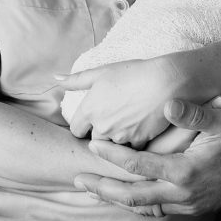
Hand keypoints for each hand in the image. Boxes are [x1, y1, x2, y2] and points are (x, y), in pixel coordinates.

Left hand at [55, 57, 189, 147]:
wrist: (165, 81)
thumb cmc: (134, 73)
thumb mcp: (102, 72)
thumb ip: (76, 79)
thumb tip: (55, 78)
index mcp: (89, 109)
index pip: (76, 130)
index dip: (84, 126)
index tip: (94, 120)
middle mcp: (101, 126)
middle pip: (94, 141)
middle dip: (102, 135)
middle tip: (116, 121)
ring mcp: (120, 136)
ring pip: (113, 147)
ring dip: (118, 139)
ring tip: (130, 122)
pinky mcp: (138, 142)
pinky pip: (132, 149)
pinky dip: (136, 142)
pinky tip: (142, 128)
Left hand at [73, 99, 220, 216]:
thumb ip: (193, 114)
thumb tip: (166, 104)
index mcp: (183, 171)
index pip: (137, 166)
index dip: (112, 155)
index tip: (92, 144)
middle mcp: (181, 194)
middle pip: (131, 195)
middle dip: (102, 187)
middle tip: (77, 178)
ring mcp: (186, 204)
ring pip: (142, 206)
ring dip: (116, 198)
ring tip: (93, 189)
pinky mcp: (192, 208)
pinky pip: (156, 209)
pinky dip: (136, 204)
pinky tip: (125, 196)